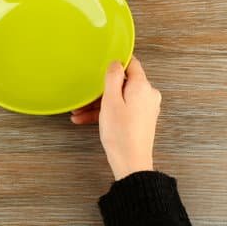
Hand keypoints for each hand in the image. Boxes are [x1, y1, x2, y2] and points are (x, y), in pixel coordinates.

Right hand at [70, 56, 160, 179]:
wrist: (130, 163)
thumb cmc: (120, 133)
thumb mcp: (110, 101)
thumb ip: (113, 78)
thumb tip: (116, 62)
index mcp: (142, 87)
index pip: (132, 64)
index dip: (116, 63)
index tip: (102, 65)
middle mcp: (148, 95)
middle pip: (122, 83)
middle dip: (100, 90)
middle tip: (83, 97)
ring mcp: (145, 108)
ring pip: (119, 98)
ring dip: (98, 104)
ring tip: (79, 112)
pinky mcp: (141, 119)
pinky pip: (122, 109)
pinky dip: (106, 112)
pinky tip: (86, 119)